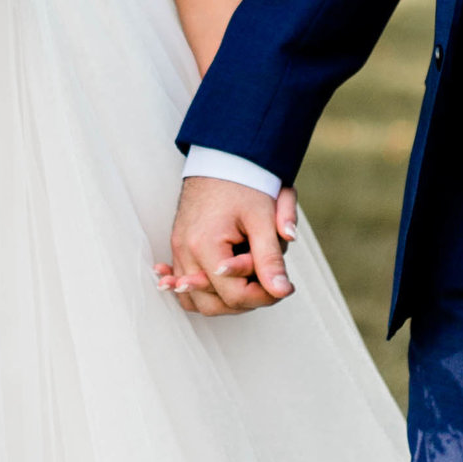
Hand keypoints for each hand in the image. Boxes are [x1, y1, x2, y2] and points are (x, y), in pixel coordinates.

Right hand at [160, 175, 298, 315]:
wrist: (222, 156)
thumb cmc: (244, 183)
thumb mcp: (263, 219)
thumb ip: (271, 258)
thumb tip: (282, 291)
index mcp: (206, 245)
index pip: (235, 295)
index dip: (264, 296)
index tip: (284, 285)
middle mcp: (185, 252)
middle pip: (213, 304)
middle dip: (245, 300)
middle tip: (269, 283)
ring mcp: (179, 250)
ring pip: (196, 300)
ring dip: (225, 299)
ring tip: (251, 282)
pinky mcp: (180, 248)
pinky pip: (184, 282)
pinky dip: (202, 290)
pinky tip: (221, 286)